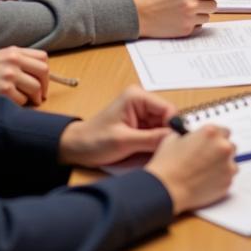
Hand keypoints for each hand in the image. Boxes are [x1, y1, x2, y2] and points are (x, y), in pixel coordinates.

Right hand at [0, 46, 48, 105]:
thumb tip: (35, 73)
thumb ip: (16, 61)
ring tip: (29, 101)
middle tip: (41, 95)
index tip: (43, 80)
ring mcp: (9, 75)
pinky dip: (20, 104)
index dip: (45, 71)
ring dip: (34, 97)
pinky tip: (11, 103)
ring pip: (35, 88)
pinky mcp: (3, 90)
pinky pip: (21, 100)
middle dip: (45, 85)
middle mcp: (13, 60)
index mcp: (13, 51)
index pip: (42, 57)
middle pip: (43, 71)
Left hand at [58, 86, 176, 167]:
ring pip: (162, 126)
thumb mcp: (124, 142)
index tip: (173, 145)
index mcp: (138, 97)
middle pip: (166, 118)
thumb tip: (175, 138)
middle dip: (166, 135)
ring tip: (154, 154)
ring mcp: (141, 112)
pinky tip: (149, 152)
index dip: (172, 126)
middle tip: (163, 152)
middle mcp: (142, 100)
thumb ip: (151, 139)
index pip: (168, 109)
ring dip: (160, 140)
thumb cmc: (94, 141)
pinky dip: (154, 143)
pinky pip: (155, 132)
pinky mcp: (139, 123)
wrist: (75, 148)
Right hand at [132, 0, 225, 36]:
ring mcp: (188, 20)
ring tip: (187, 7)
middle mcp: (191, 5)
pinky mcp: (185, 31)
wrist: (138, 13)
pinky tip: (182, 16)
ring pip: (207, 16)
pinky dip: (193, 22)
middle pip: (214, 5)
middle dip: (207, 0)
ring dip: (201, 12)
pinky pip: (199, 26)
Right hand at [145, 124, 237, 214]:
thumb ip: (190, 135)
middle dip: (220, 151)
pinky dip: (220, 179)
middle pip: (230, 146)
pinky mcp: (227, 182)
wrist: (166, 190)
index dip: (216, 138)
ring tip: (206, 173)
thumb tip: (194, 137)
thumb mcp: (174, 139)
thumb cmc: (167, 165)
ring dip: (222, 166)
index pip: (224, 131)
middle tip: (208, 159)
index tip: (211, 145)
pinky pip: (228, 178)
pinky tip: (206, 182)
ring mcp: (227, 165)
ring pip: (231, 163)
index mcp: (211, 132)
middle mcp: (223, 146)